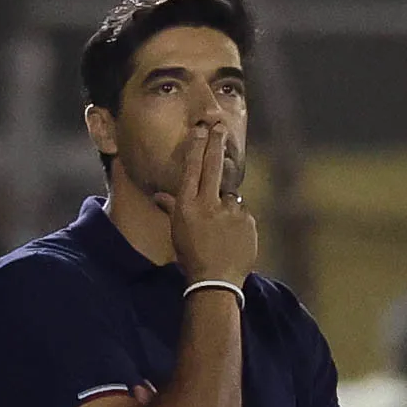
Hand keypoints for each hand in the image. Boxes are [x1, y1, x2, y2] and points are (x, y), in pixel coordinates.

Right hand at [152, 123, 257, 286]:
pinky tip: (232, 238)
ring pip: (230, 197)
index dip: (197, 148)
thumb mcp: (177, 231)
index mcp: (188, 206)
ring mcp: (229, 211)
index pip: (192, 169)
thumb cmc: (191, 256)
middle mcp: (208, 204)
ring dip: (227, 207)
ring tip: (221, 230)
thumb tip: (159, 195)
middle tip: (219, 125)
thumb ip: (172, 208)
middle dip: (215, 144)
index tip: (201, 130)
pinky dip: (238, 222)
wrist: (215, 281)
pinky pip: (242, 214)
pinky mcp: (247, 221)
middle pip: (213, 167)